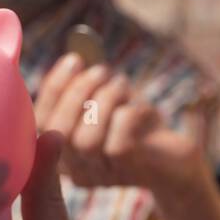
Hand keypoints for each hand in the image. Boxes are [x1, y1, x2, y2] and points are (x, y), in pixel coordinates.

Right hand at [34, 53, 211, 199]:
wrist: (177, 158)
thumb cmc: (138, 124)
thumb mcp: (111, 98)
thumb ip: (92, 76)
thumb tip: (80, 43)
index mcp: (64, 151)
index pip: (41, 123)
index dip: (54, 89)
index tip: (73, 60)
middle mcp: (77, 169)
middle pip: (58, 133)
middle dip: (77, 93)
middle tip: (100, 70)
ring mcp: (101, 176)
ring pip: (85, 140)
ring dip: (104, 101)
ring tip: (121, 84)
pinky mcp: (129, 173)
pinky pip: (118, 144)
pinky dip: (127, 115)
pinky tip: (139, 107)